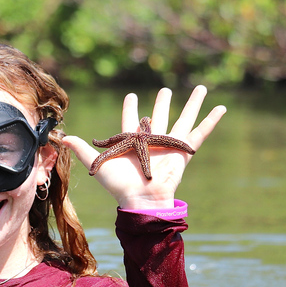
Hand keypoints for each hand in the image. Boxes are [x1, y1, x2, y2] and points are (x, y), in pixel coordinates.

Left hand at [62, 85, 225, 209]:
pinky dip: (211, 120)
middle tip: (166, 90)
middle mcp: (152, 141)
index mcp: (133, 141)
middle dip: (163, 103)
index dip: (131, 108)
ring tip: (201, 88)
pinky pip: (200, 132)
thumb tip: (63, 137)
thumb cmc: (118, 185)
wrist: (140, 198)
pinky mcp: (183, 150)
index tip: (132, 96)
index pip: (132, 120)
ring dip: (192, 104)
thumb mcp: (97, 162)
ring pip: (183, 118)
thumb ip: (83, 148)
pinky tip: (222, 107)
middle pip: (160, 116)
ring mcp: (169, 144)